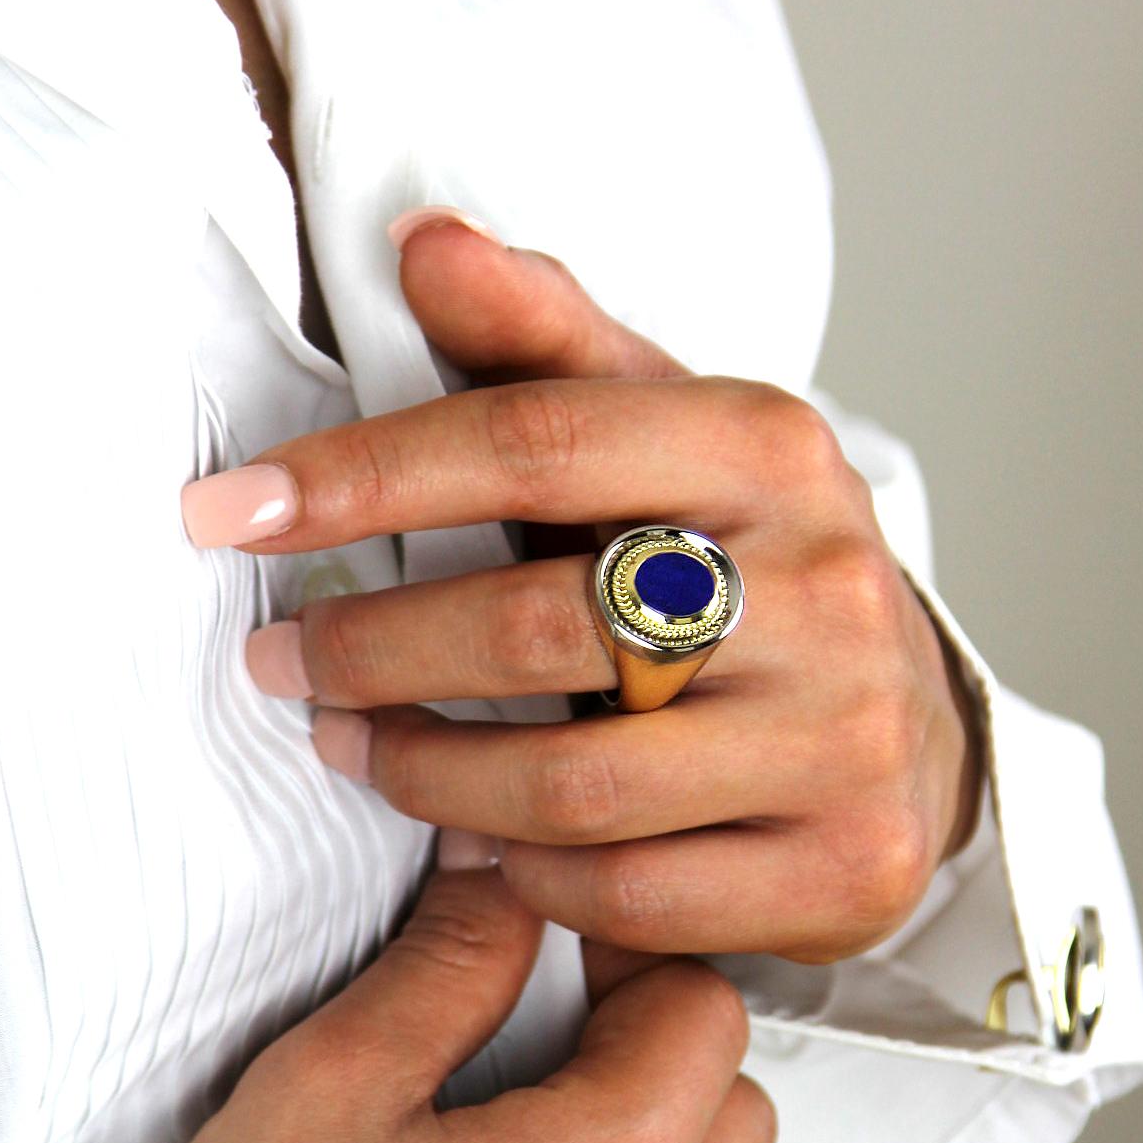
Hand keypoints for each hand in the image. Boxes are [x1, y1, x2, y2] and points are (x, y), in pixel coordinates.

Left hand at [181, 213, 981, 964]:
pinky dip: (526, 875)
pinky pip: (630, 895)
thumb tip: (422, 247)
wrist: (911, 729)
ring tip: (359, 751)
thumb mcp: (669, 432)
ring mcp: (844, 740)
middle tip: (286, 663)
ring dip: (428, 778)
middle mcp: (826, 590)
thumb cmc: (754, 570)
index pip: (533, 444)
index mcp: (771, 448)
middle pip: (535, 629)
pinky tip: (481, 842)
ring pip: (574, 786)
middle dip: (372, 651)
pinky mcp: (845, 868)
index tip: (231, 515)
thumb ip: (548, 346)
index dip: (363, 480)